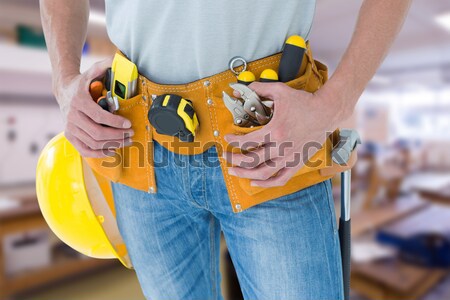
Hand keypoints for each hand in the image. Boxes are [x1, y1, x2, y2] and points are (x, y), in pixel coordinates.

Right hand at [54, 58, 133, 156]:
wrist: (64, 90)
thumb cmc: (84, 82)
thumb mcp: (93, 71)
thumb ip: (105, 65)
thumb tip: (119, 60)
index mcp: (79, 102)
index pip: (99, 117)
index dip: (115, 122)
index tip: (128, 124)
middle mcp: (72, 116)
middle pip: (97, 132)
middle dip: (117, 135)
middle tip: (131, 134)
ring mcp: (70, 128)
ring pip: (93, 142)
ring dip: (112, 144)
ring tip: (127, 141)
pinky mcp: (70, 136)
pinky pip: (85, 149)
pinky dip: (99, 153)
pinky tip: (113, 151)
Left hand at [223, 81, 343, 187]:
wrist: (326, 112)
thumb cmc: (305, 102)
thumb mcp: (281, 91)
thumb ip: (260, 89)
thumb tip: (243, 88)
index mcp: (275, 130)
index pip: (247, 141)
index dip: (233, 142)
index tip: (227, 139)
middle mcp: (281, 147)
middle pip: (251, 160)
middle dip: (234, 159)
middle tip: (225, 156)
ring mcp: (289, 157)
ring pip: (263, 173)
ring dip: (245, 174)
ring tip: (234, 171)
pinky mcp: (297, 163)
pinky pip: (280, 179)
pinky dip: (266, 184)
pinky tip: (254, 182)